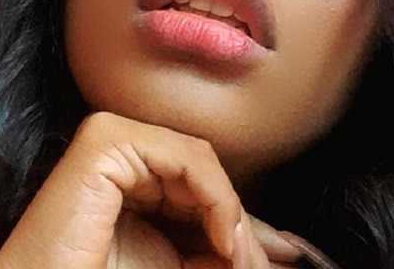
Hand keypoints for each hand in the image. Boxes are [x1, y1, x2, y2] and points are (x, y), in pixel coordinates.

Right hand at [0, 111, 304, 267]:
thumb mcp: (178, 265)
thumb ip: (222, 250)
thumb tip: (287, 252)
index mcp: (131, 176)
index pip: (200, 187)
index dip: (240, 222)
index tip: (285, 254)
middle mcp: (121, 149)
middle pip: (203, 175)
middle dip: (237, 224)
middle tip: (258, 265)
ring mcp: (111, 138)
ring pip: (199, 164)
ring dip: (228, 215)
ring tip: (237, 261)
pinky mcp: (106, 140)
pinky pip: (185, 159)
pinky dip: (216, 197)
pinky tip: (223, 238)